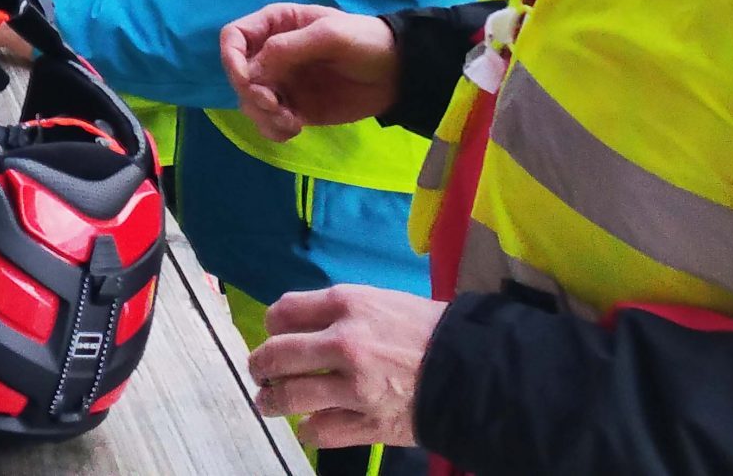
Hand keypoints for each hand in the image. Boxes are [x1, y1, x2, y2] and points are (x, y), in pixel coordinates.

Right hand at [220, 4, 399, 140]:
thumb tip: (252, 72)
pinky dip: (274, 130)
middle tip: (277, 107)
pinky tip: (297, 128)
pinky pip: (269, 123)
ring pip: (249, 103)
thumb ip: (289, 48)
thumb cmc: (365, 41)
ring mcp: (282, 83)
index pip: (233, 37)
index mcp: (276, 25)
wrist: (397, 74)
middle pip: (238, 76)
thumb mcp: (329, 35)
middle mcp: (272, 54)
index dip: (231, 60)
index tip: (250, 82)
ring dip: (263, 117)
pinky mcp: (294, 108)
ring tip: (293, 122)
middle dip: (252, 95)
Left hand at [248, 285, 440, 447]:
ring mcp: (354, 387)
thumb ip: (339, 311)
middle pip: (277, 355)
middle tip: (261, 372)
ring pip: (291, 397)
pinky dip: (308, 430)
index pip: (283, 312)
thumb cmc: (427, 328)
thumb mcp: (381, 300)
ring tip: (268, 402)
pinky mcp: (367, 423)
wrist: (472, 369)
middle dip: (261, 365)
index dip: (272, 325)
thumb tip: (301, 325)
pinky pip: (320, 432)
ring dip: (272, 401)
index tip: (274, 334)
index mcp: (347, 305)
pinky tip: (308, 425)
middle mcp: (344, 343)